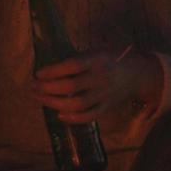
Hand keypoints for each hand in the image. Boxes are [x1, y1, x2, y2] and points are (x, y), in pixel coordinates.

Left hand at [31, 48, 160, 122]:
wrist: (138, 73)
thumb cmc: (110, 59)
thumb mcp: (95, 52)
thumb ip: (76, 60)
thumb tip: (47, 69)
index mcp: (97, 60)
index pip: (72, 65)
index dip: (53, 71)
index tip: (38, 73)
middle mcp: (101, 78)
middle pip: (71, 86)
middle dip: (47, 88)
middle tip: (32, 87)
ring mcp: (105, 95)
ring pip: (77, 104)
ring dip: (54, 103)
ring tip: (38, 98)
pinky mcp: (107, 107)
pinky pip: (89, 116)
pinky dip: (72, 118)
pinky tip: (58, 114)